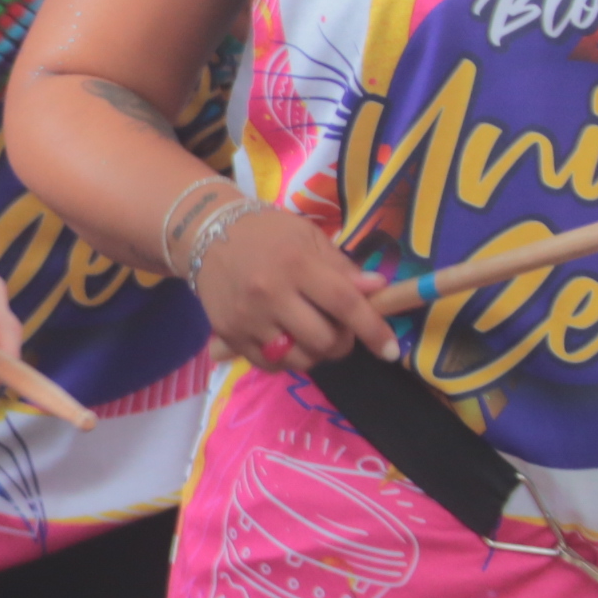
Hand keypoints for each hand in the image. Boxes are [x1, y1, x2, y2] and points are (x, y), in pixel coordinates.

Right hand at [192, 205, 389, 372]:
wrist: (206, 232)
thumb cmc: (266, 232)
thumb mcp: (308, 238)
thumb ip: (342, 267)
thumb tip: (378, 290)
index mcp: (297, 264)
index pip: (344, 304)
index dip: (373, 329)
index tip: (391, 350)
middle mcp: (271, 293)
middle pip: (324, 341)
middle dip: (341, 342)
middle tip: (338, 330)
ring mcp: (248, 317)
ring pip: (298, 359)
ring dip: (315, 354)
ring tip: (310, 335)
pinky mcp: (229, 334)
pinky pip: (269, 365)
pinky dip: (286, 360)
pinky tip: (286, 340)